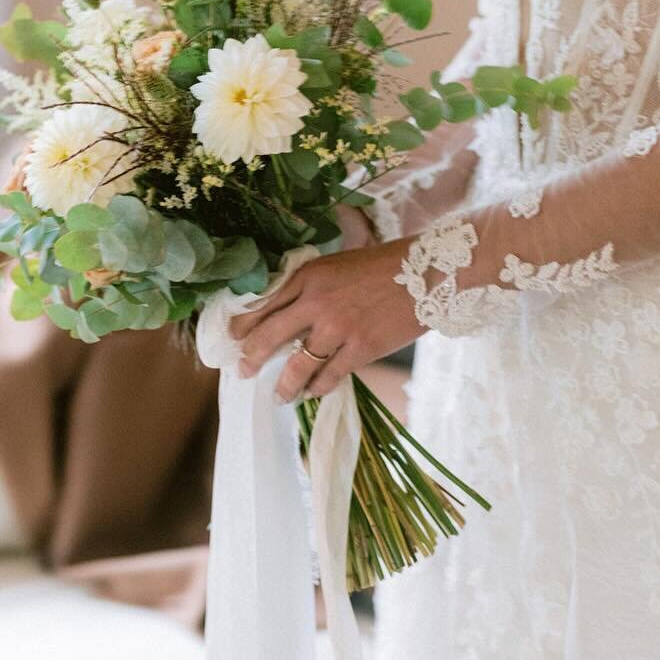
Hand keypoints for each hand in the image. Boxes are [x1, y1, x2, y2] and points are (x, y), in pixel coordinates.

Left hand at [228, 238, 422, 401]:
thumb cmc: (382, 265)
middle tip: (243, 371)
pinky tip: (313, 391)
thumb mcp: (337, 265)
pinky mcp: (361, 348)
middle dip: (250, 358)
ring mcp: (338, 327)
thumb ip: (309, 285)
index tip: (231, 339)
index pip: (261, 304)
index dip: (240, 326)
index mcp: (308, 275)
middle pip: (268, 337)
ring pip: (296, 366)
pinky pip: (329, 376)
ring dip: (283, 385)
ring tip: (279, 395)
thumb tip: (281, 311)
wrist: (429, 273)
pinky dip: (317, 387)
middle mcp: (316, 301)